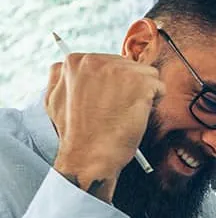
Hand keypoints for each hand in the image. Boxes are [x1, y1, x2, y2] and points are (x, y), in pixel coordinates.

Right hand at [46, 53, 162, 201]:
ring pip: (147, 74)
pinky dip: (154, 102)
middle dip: (129, 86)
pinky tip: (137, 115)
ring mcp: (119, 70)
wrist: (88, 157)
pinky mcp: (140, 83)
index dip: (113, 83)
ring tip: (126, 112)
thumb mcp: (53, 99)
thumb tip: (70, 66)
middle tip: (117, 109)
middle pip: (129, 65)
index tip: (107, 100)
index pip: (110, 61)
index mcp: (75, 62)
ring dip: (143, 93)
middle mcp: (96, 60)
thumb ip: (62, 77)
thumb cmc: (75, 135)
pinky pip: (159, 87)